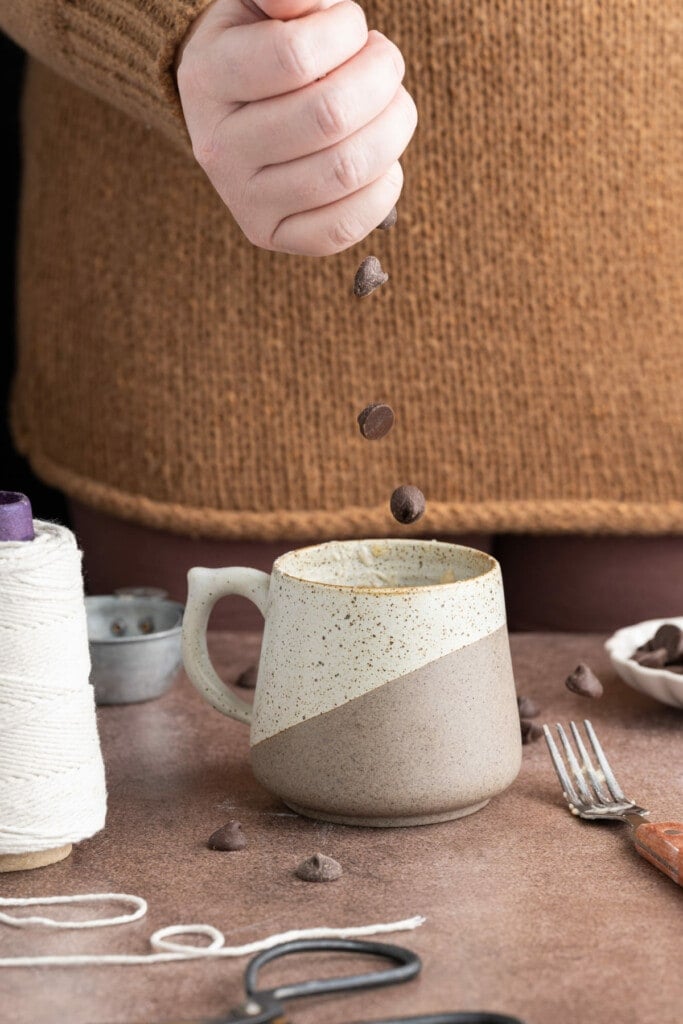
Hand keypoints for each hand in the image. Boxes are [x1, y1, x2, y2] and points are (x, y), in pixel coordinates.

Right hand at [176, 0, 416, 254]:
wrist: (234, 110)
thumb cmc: (263, 44)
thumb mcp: (263, 2)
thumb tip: (304, 6)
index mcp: (208, 77)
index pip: (295, 56)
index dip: (345, 32)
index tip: (351, 26)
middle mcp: (218, 147)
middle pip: (328, 116)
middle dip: (381, 77)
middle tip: (385, 63)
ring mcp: (243, 200)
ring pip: (345, 170)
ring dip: (392, 128)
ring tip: (390, 105)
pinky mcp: (273, 235)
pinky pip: (343, 227)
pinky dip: (382, 190)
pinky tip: (383, 160)